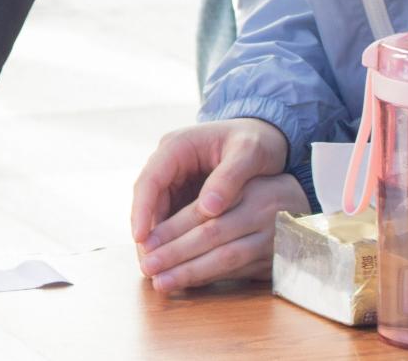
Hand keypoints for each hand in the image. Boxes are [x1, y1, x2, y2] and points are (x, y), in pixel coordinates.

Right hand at [131, 119, 300, 291]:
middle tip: (147, 265)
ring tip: (156, 271)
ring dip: (155, 240)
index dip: (142, 210)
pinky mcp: (183, 194)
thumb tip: (208, 209)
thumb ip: (229, 177)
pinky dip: (170, 240)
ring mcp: (174, 179)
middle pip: (146, 200)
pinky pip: (171, 219)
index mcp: (177, 147)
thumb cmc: (257, 141)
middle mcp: (169, 162)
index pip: (150, 180)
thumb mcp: (248, 154)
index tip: (141, 238)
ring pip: (156, 213)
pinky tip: (174, 263)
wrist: (266, 137)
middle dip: (145, 232)